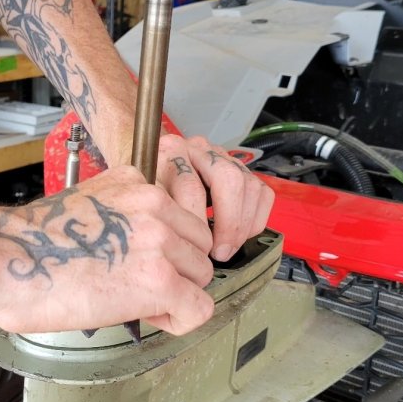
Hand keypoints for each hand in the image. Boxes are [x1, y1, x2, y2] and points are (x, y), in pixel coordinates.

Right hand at [0, 166, 214, 335]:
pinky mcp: (160, 280)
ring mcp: (161, 242)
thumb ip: (122, 215)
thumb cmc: (30, 243)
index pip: (181, 216)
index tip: (140, 261)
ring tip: (138, 302)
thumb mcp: (86, 204)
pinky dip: (179, 320)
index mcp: (136, 182)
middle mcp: (155, 205)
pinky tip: (151, 318)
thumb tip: (136, 246)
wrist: (8, 260)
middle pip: (198, 245)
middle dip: (177, 270)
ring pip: (202, 275)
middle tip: (139, 287)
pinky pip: (198, 308)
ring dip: (177, 294)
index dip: (165, 246)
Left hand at [155, 134, 273, 261]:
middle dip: (229, 222)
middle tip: (220, 252)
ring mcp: (222, 157)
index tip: (196, 250)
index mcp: (170, 152)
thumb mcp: (140, 199)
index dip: (197, 224)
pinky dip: (256, 218)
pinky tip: (241, 235)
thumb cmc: (144, 189)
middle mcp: (198, 148)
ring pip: (249, 184)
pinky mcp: (239, 169)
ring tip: (228, 248)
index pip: (191, 187)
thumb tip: (173, 247)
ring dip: (244, 224)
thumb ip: (155, 215)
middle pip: (228, 178)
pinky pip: (261, 192)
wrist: (146, 164)